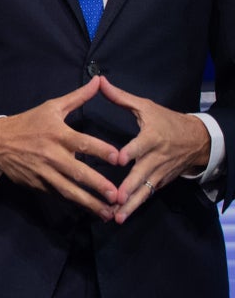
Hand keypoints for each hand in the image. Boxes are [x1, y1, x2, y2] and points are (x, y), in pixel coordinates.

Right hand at [0, 77, 119, 219]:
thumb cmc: (28, 123)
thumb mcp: (52, 107)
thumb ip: (78, 97)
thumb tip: (98, 81)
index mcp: (58, 134)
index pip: (84, 143)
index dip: (102, 151)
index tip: (120, 159)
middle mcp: (52, 155)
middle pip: (78, 172)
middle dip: (98, 185)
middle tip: (117, 195)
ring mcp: (45, 173)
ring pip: (70, 190)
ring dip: (89, 203)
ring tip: (108, 213)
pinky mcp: (39, 185)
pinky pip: (59, 196)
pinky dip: (74, 204)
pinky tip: (90, 211)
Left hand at [99, 76, 210, 223]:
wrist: (198, 140)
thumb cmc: (166, 121)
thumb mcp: (146, 107)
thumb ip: (121, 98)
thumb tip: (100, 81)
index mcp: (151, 138)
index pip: (140, 146)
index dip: (131, 152)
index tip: (120, 160)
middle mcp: (156, 158)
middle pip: (141, 175)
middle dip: (128, 188)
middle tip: (114, 200)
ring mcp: (159, 173)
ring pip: (144, 190)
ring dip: (131, 203)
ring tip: (117, 216)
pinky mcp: (161, 182)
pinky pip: (148, 194)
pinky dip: (136, 204)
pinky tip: (122, 215)